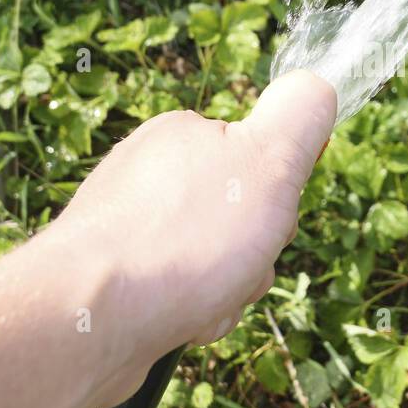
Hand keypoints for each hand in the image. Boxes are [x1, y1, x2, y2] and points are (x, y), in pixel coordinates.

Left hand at [53, 69, 335, 407]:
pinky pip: (176, 296)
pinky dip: (191, 313)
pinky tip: (181, 322)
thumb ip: (300, 116)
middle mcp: (148, 176)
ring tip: (203, 301)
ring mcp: (125, 230)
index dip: (277, 194)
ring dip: (225, 290)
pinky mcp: (111, 280)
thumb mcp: (267, 160)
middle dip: (251, 253)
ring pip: (211, 262)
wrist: (89, 319)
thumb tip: (318, 85)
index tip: (269, 215)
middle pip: (238, 215)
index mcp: (182, 135)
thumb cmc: (184, 239)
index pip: (256, 157)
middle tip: (237, 265)